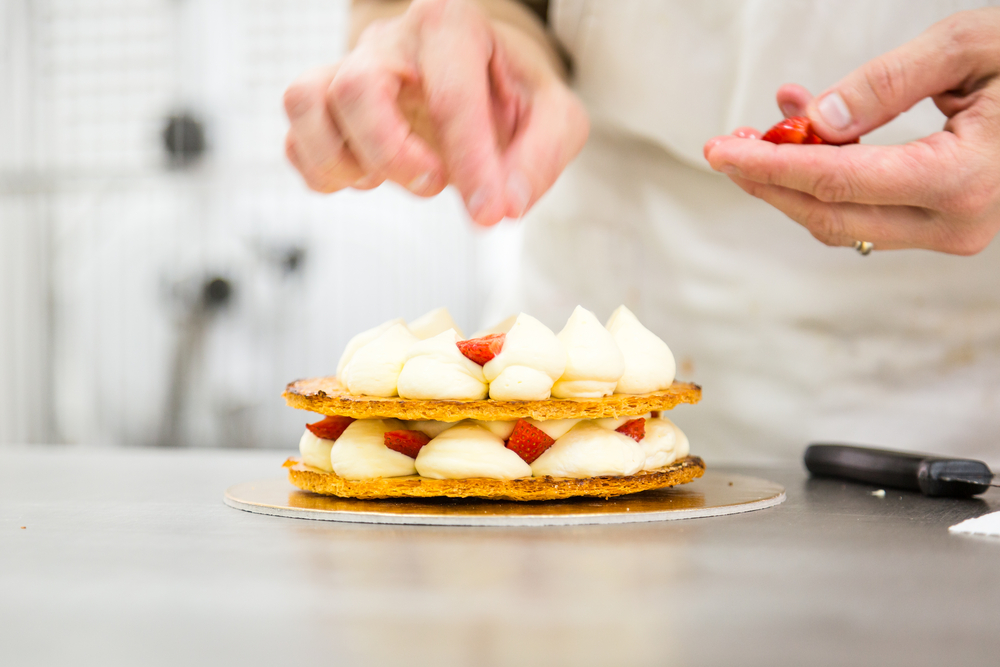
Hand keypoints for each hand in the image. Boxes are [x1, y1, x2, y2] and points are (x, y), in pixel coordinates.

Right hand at [282, 0, 588, 225]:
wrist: (482, 76)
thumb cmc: (513, 92)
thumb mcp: (554, 118)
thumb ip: (542, 157)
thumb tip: (506, 204)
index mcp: (452, 25)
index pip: (451, 96)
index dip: (472, 164)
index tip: (489, 212)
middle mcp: (392, 39)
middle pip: (357, 88)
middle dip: (393, 154)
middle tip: (433, 184)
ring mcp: (351, 66)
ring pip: (307, 102)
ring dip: (344, 160)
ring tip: (385, 179)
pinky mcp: (329, 103)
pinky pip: (294, 135)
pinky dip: (320, 171)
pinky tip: (362, 179)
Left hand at [703, 8, 999, 254]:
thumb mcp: (967, 48)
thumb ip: (887, 84)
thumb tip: (816, 118)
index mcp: (963, 179)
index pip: (838, 181)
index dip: (770, 166)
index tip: (719, 151)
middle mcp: (955, 222)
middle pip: (829, 214)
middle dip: (768, 181)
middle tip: (727, 144)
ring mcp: (951, 232)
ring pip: (843, 220)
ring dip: (794, 178)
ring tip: (762, 127)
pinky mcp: (944, 225)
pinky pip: (868, 209)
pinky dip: (829, 175)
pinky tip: (810, 130)